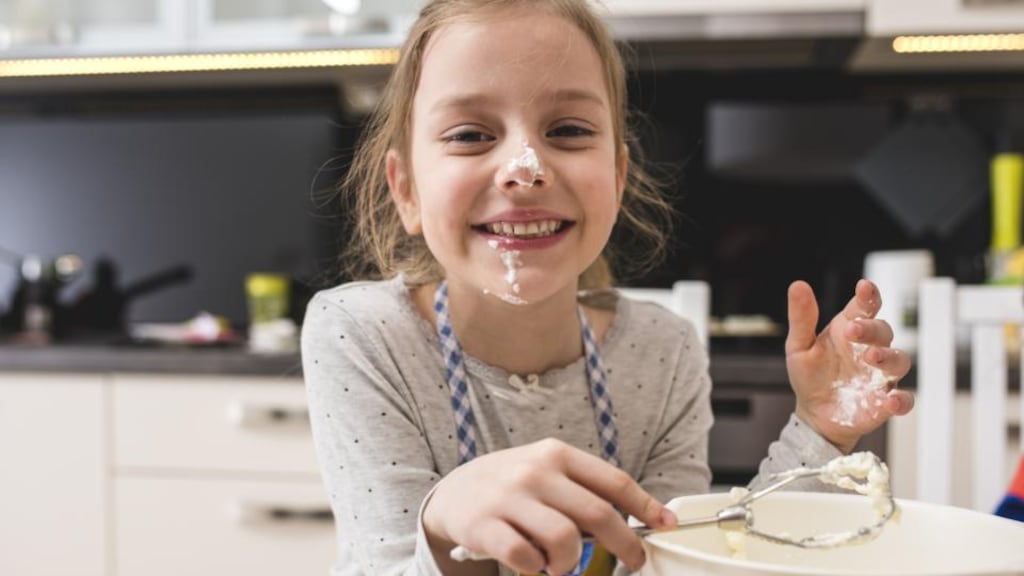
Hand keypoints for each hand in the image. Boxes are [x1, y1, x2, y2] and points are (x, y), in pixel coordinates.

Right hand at [422, 438, 676, 575]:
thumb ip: (584, 490)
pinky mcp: (484, 526)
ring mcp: (508, 498)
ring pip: (564, 540)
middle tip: (632, 560)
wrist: (453, 492)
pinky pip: (526, 558)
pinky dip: (537, 570)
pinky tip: (533, 565)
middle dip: (624, 544)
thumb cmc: (512, 486)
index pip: (612, 480)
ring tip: (562, 565)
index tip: (665, 523)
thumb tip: (638, 518)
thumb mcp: (547, 472)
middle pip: (596, 513)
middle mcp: (534, 472)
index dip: (645, 505)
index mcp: (556, 454)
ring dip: (571, 563)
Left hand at [784, 279, 914, 452]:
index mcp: (850, 330)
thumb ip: (801, 318)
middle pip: (883, 331)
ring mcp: (880, 375)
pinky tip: (891, 400)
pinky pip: (904, 399)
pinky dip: (902, 399)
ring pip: (899, 360)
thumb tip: (798, 286)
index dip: (868, 295)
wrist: (813, 414)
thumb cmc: (810, 376)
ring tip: (871, 357)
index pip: (865, 307)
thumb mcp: (798, 346)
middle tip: (853, 330)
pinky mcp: (885, 401)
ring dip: (888, 357)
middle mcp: (870, 348)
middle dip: (871, 328)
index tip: (864, 287)